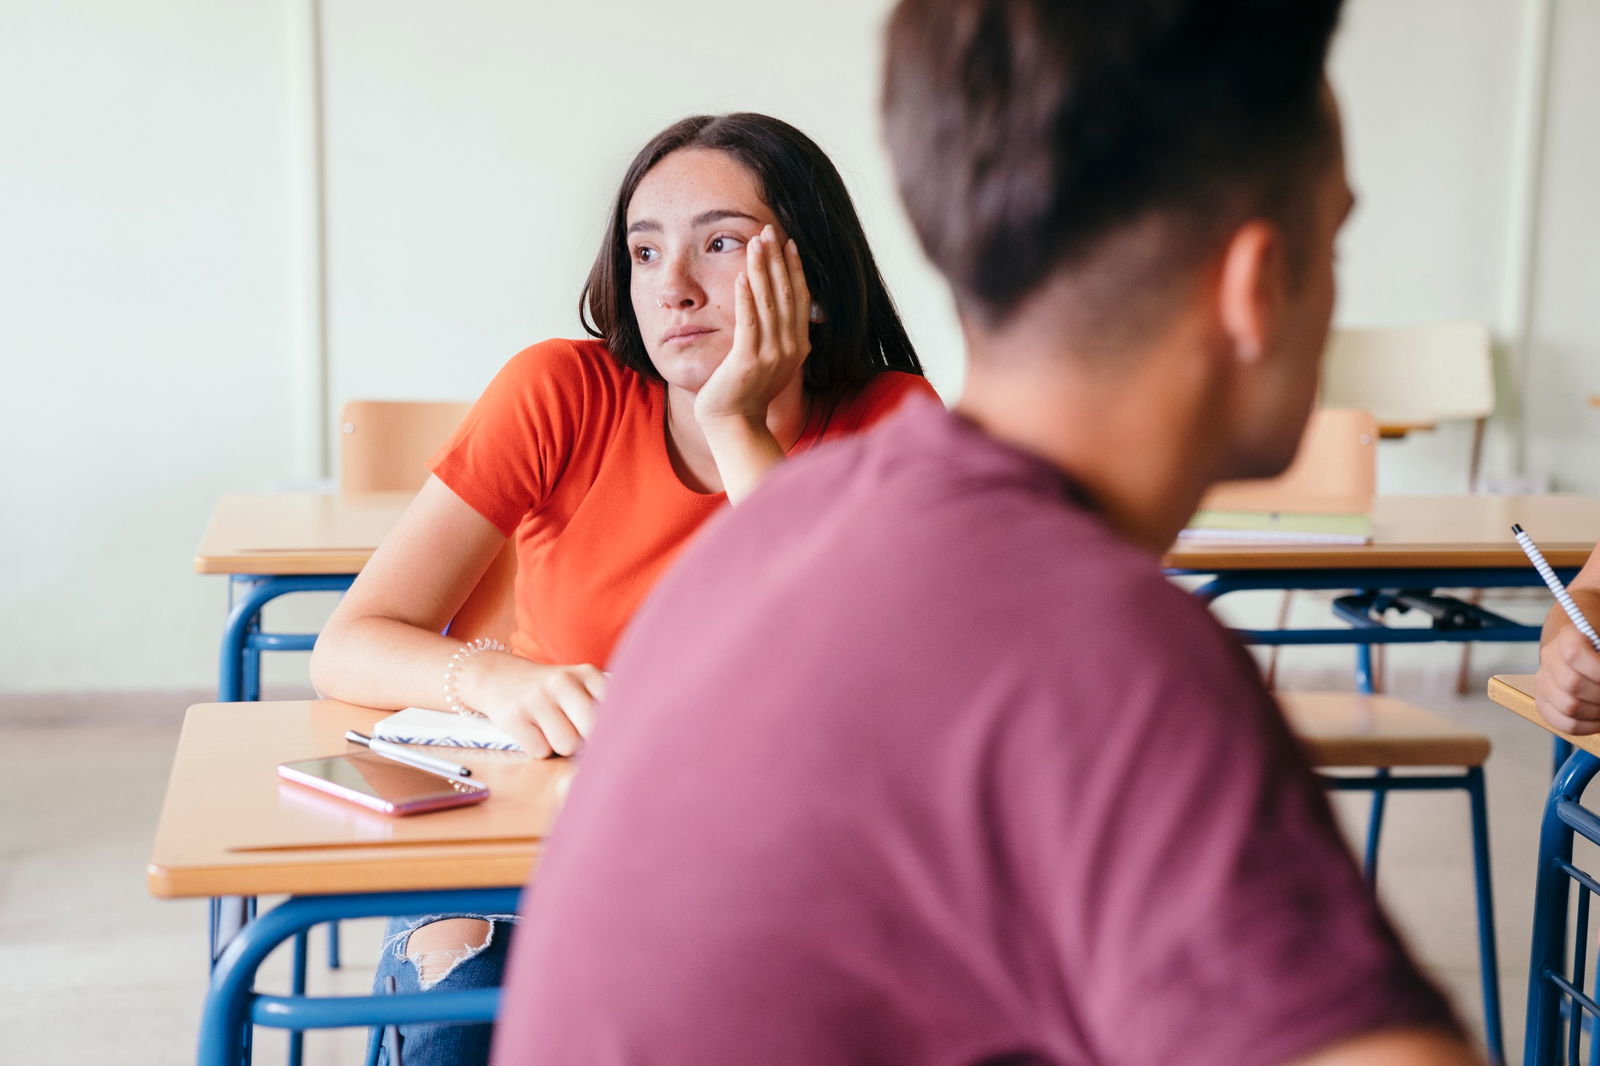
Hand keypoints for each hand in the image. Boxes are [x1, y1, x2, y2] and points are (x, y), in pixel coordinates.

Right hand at [462, 654, 605, 757]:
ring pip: (567, 745)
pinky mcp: (514, 716)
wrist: (498, 676)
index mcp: (587, 673)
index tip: (606, 731)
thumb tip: (615, 744)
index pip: (616, 710)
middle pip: (593, 729)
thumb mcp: (579, 685)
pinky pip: (540, 751)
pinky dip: (538, 748)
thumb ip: (602, 707)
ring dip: (560, 746)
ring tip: (551, 729)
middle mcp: (563, 681)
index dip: (612, 728)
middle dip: (587, 740)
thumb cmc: (550, 690)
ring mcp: (537, 698)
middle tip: (576, 732)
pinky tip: (533, 731)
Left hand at [693, 226, 811, 428]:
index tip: (787, 243)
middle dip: (778, 259)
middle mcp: (790, 348)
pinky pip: (749, 322)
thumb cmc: (747, 393)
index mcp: (798, 346)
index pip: (798, 298)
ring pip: (769, 302)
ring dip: (762, 269)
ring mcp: (771, 355)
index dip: (794, 268)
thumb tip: (781, 311)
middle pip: (786, 293)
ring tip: (756, 242)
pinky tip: (742, 275)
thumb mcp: (771, 362)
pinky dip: (747, 297)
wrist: (735, 424)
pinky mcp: (748, 361)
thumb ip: (779, 337)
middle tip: (770, 230)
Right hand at [1536, 624, 1599, 733]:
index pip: (1574, 654)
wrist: (1588, 649)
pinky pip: (1564, 723)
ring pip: (1569, 707)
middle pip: (1572, 684)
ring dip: (1598, 712)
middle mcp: (1550, 658)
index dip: (1597, 670)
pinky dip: (1588, 727)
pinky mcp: (1545, 701)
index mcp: (1567, 637)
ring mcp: (1544, 681)